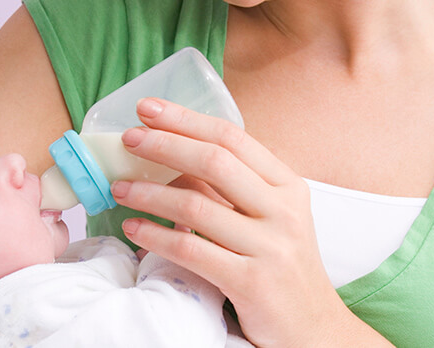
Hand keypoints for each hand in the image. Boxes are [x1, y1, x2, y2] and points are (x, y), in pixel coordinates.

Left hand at [110, 98, 386, 346]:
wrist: (314, 328)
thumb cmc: (280, 263)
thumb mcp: (267, 216)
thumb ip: (229, 187)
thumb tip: (170, 155)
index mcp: (286, 184)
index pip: (231, 137)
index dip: (185, 119)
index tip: (147, 108)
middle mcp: (283, 210)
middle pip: (213, 161)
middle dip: (164, 144)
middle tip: (128, 139)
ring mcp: (271, 247)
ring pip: (196, 205)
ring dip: (150, 193)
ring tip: (119, 188)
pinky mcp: (253, 282)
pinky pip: (192, 251)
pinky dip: (156, 235)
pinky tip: (134, 228)